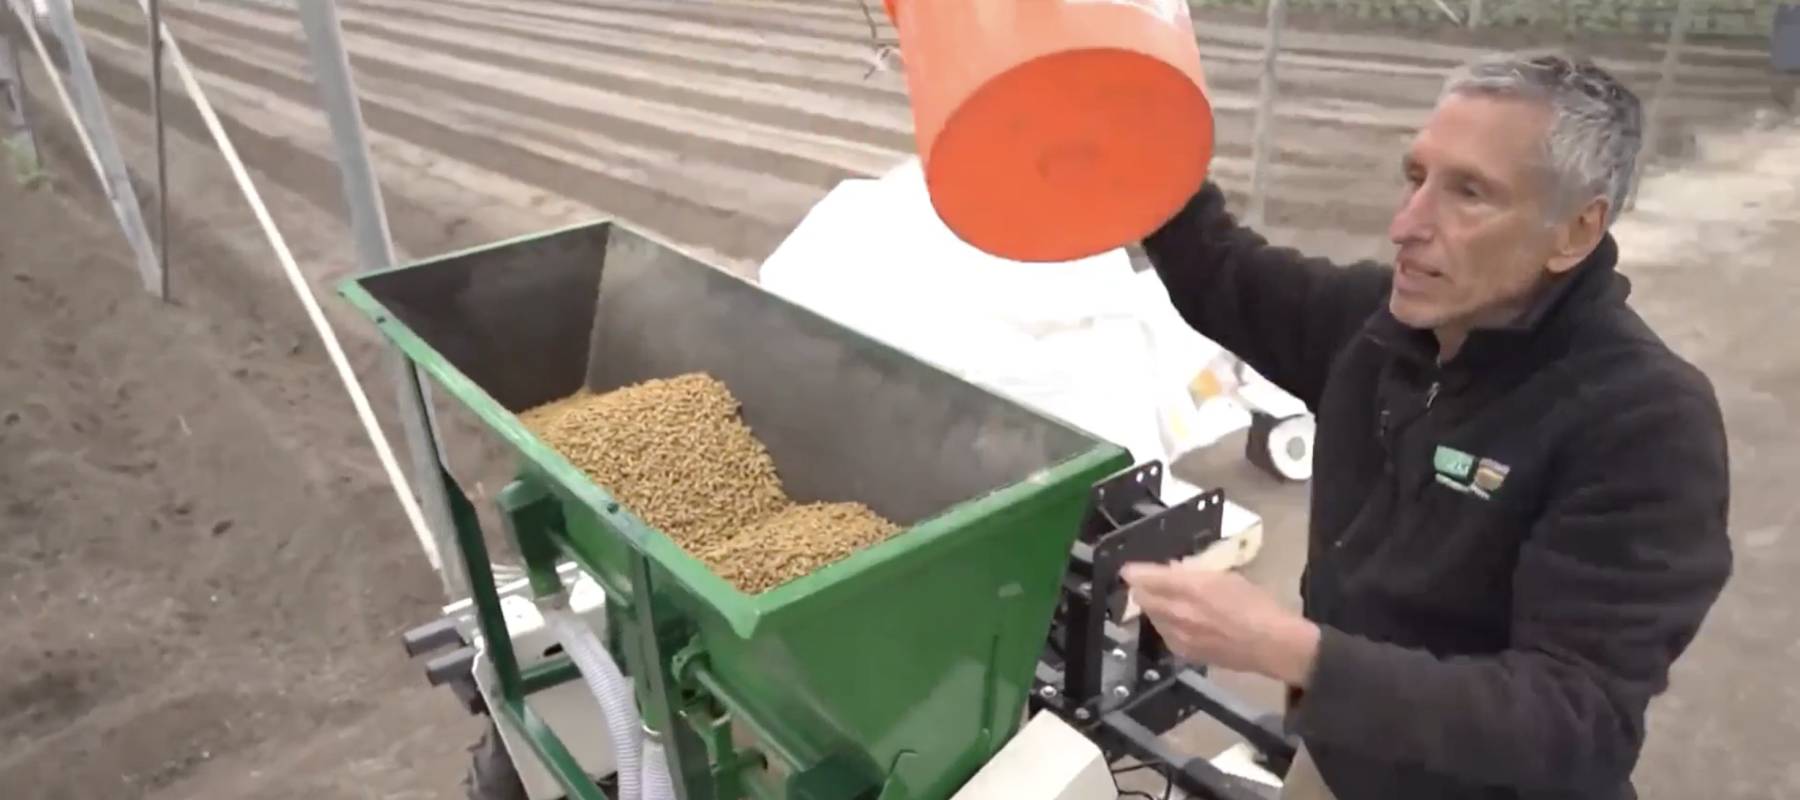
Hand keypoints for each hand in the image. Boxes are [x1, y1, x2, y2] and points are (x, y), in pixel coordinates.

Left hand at [1120, 560, 1321, 686]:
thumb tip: (1174, 572)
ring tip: (1170, 603)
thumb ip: (1196, 574)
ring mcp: (1179, 636)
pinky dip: (1167, 626)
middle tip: (1149, 584)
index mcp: (1190, 588)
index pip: (1147, 578)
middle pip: (1143, 599)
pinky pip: (1165, 636)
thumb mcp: (1227, 577)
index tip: (1128, 570)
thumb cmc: (1256, 605)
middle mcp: (1178, 612)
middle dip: (1142, 589)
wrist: (1272, 645)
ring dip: (1155, 608)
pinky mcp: (1185, 654)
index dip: (1134, 572)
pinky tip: (1181, 623)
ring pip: (1152, 618)